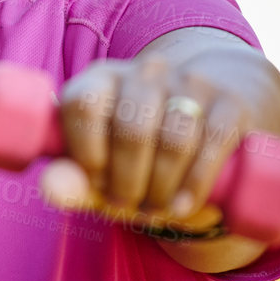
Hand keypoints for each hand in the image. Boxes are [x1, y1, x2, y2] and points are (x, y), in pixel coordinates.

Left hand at [45, 28, 279, 236]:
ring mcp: (189, 83)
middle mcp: (144, 71)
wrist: (204, 120)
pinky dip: (195, 183)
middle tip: (126, 205)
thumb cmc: (136, 151)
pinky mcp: (228, 103)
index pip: (83, 104)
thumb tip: (51, 189)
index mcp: (101, 78)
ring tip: (155, 209)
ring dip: (161, 187)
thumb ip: (70, 177)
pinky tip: (181, 206)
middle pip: (131, 129)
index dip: (86, 152)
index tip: (94, 183)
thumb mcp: (98, 163)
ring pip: (174, 140)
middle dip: (126, 181)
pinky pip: (213, 143)